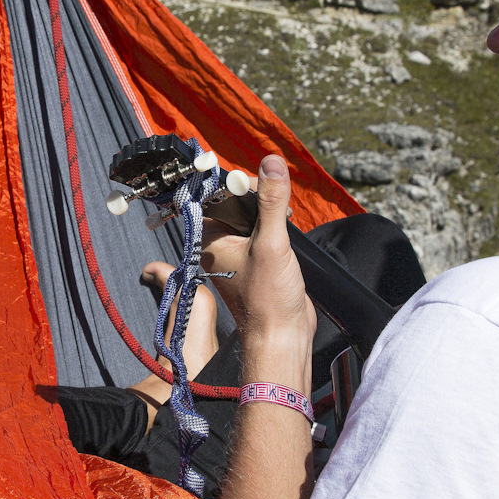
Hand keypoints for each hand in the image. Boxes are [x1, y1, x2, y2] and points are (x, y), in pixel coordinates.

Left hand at [216, 155, 315, 361]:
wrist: (283, 335)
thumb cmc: (268, 299)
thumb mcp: (272, 242)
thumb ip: (271, 201)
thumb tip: (271, 163)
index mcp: (210, 239)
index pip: (217, 194)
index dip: (238, 183)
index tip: (261, 183)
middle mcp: (220, 244)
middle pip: (236, 200)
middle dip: (260, 195)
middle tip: (278, 206)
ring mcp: (239, 251)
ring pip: (252, 213)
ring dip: (271, 209)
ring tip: (286, 219)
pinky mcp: (258, 258)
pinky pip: (264, 229)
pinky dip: (278, 223)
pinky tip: (289, 228)